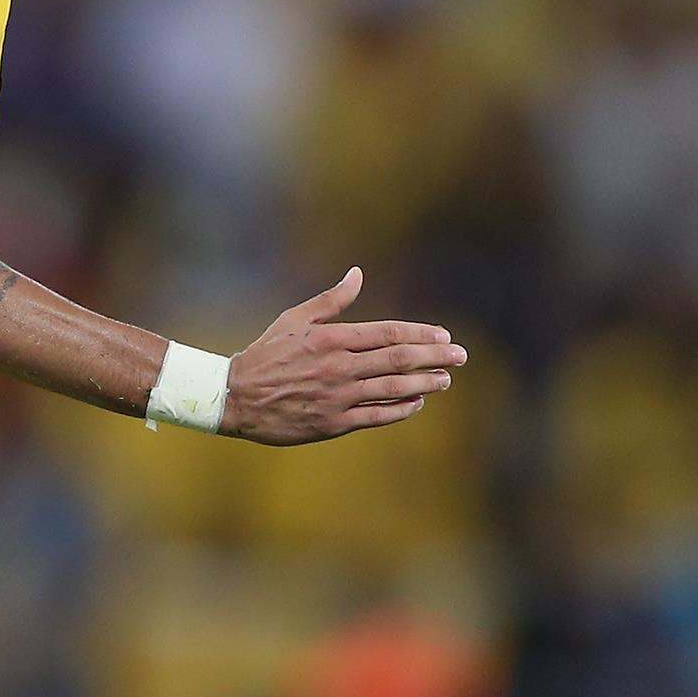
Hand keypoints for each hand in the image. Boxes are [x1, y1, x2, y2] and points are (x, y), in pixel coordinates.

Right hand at [219, 267, 465, 445]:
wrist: (236, 397)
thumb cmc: (266, 354)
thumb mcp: (294, 320)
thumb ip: (331, 300)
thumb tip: (357, 274)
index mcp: (331, 339)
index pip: (387, 334)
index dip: (420, 334)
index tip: (444, 335)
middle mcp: (339, 367)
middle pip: (399, 360)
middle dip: (435, 357)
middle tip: (462, 355)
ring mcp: (338, 397)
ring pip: (394, 389)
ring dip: (425, 383)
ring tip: (446, 380)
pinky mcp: (334, 422)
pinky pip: (377, 416)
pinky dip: (401, 409)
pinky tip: (416, 402)